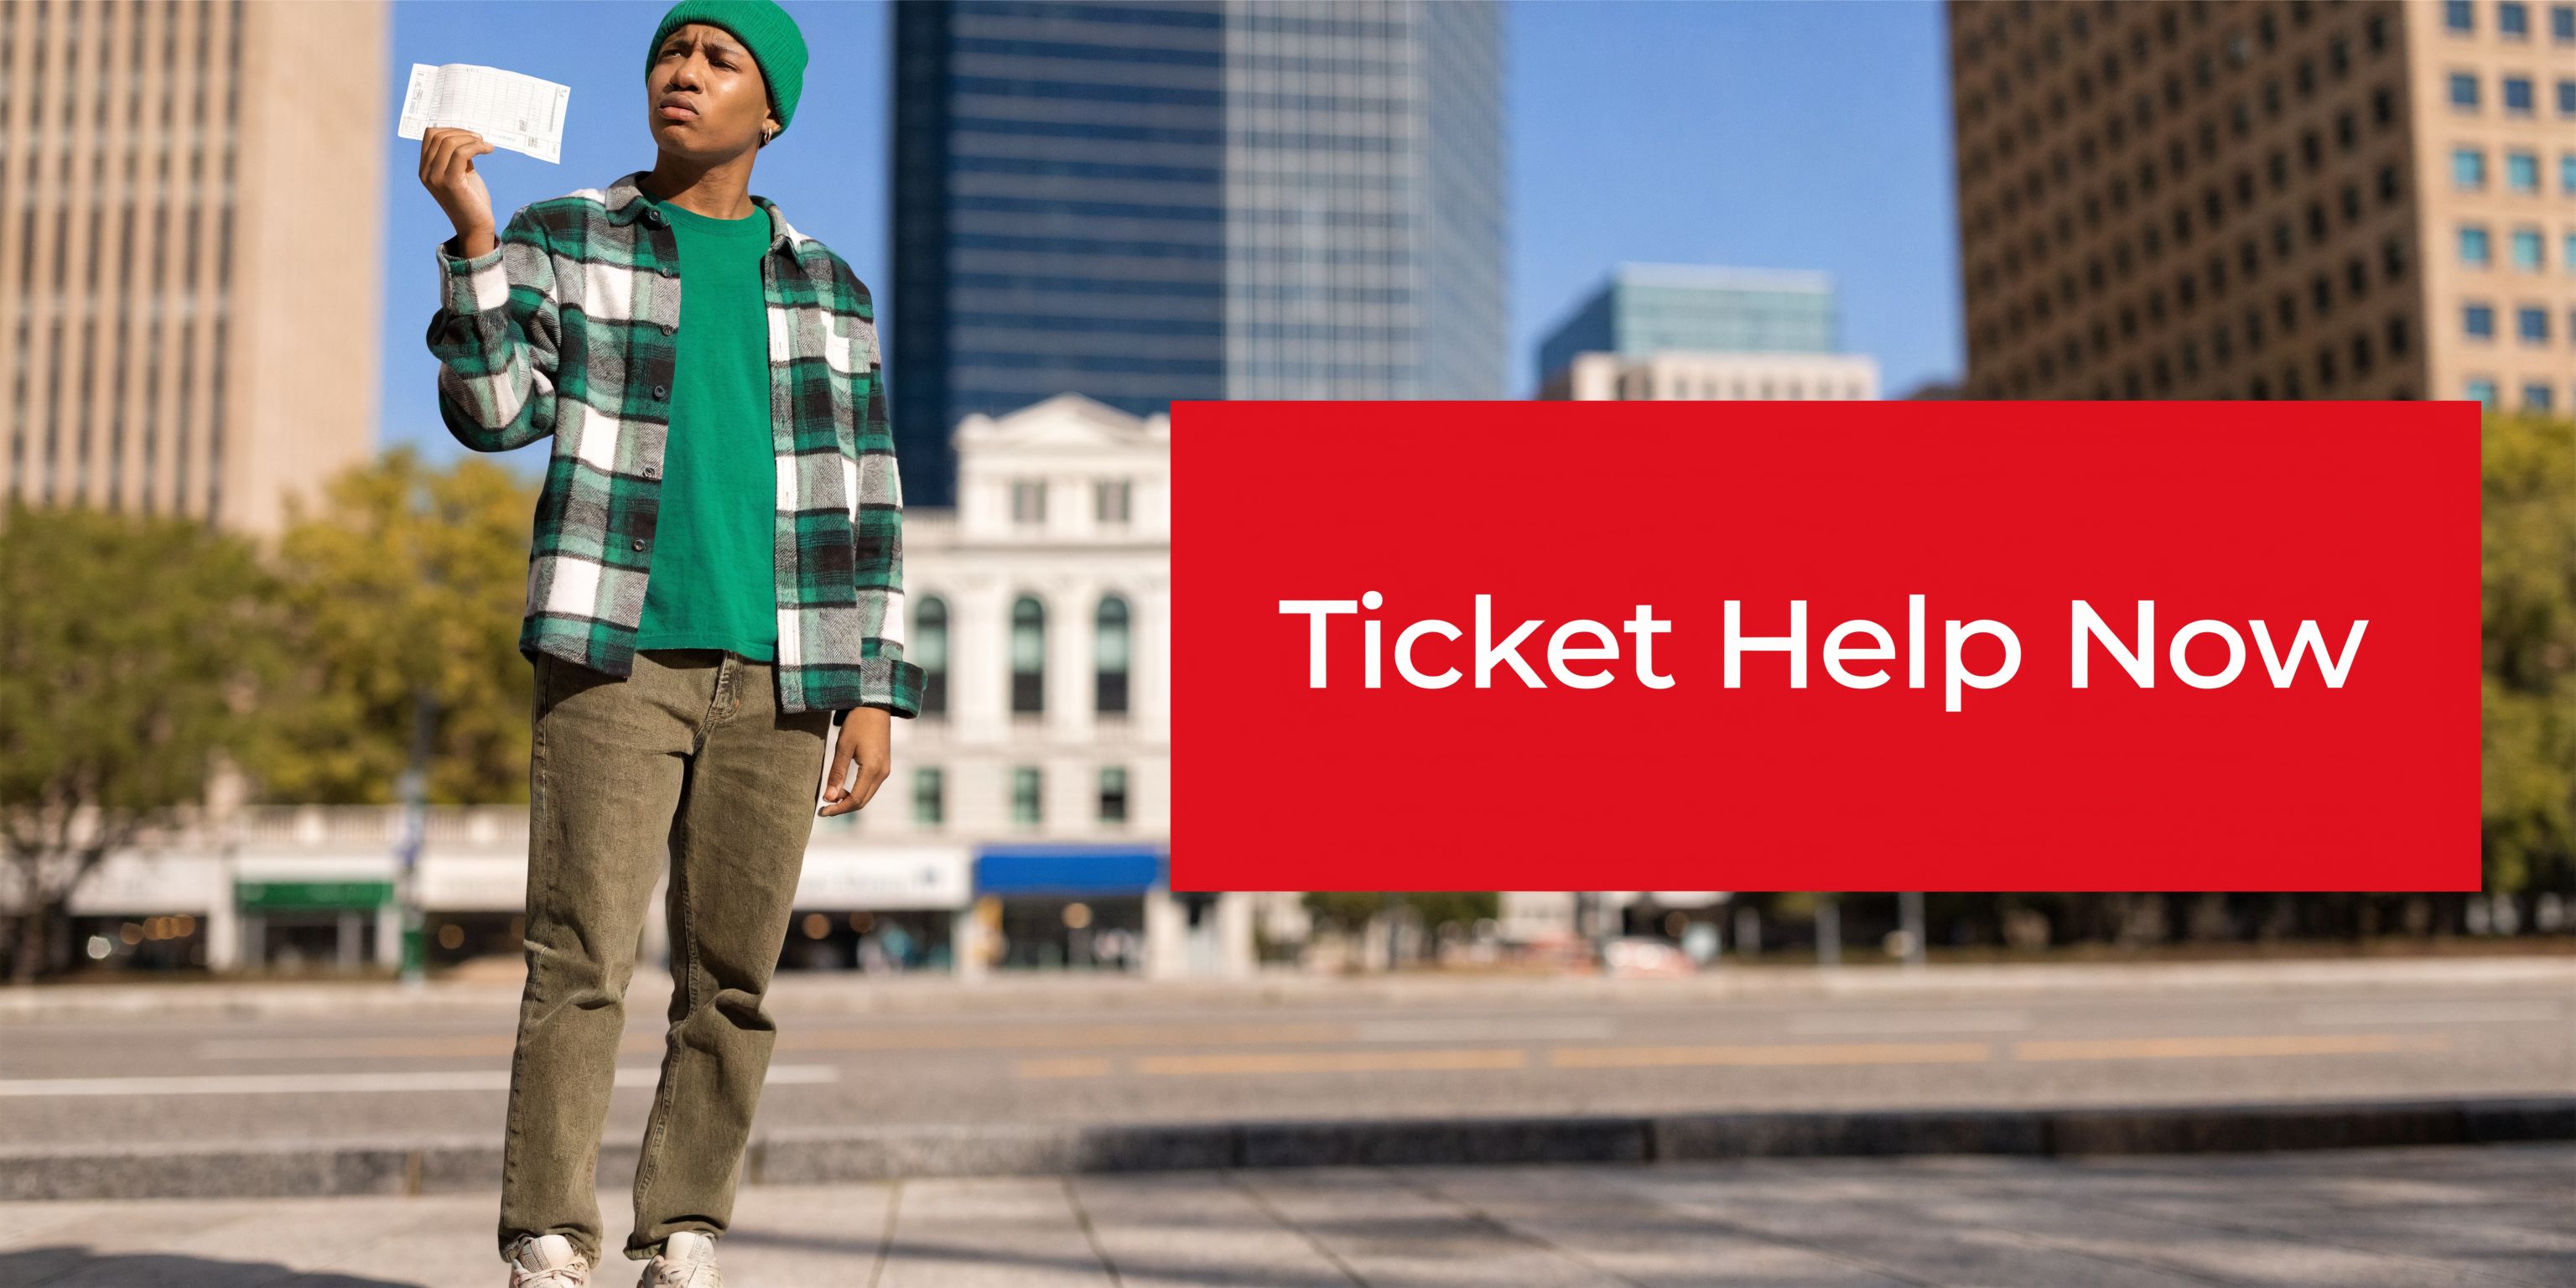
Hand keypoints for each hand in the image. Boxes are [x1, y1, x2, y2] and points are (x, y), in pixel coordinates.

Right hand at [419, 126, 496, 257]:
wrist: (476, 226)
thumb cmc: (471, 199)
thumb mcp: (461, 172)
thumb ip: (457, 156)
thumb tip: (465, 135)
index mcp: (425, 168)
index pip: (430, 135)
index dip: (451, 129)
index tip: (470, 135)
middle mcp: (426, 172)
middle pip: (439, 136)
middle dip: (462, 132)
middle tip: (480, 139)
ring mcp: (435, 178)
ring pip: (450, 142)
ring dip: (471, 139)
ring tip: (486, 146)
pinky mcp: (450, 182)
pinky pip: (461, 153)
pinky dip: (477, 147)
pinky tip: (488, 150)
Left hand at [819, 707, 891, 816]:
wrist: (875, 706)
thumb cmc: (858, 723)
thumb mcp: (843, 747)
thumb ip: (836, 773)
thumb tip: (828, 798)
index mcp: (873, 769)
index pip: (855, 799)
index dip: (838, 809)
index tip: (821, 811)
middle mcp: (882, 773)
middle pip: (863, 801)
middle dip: (843, 807)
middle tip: (824, 808)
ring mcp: (885, 770)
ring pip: (867, 795)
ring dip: (849, 799)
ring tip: (831, 795)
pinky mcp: (884, 766)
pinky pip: (870, 786)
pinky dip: (856, 792)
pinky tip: (843, 787)